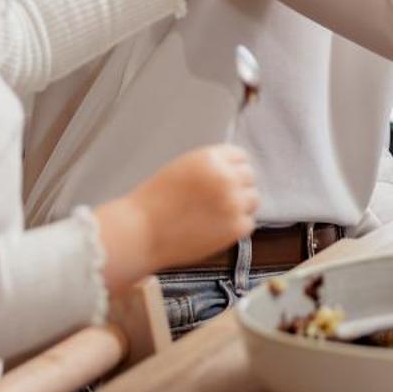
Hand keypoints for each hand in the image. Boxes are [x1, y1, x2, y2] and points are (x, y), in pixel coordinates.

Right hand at [94, 145, 258, 288]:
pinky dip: (236, 227)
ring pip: (253, 199)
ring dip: (240, 206)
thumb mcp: (182, 170)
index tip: (223, 180)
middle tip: (217, 201)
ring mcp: (234, 202)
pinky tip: (215, 229)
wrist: (139, 234)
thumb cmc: (154, 203)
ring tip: (216, 215)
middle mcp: (226, 177)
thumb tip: (236, 171)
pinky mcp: (236, 227)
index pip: (240, 156)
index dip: (231, 169)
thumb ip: (211, 167)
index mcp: (211, 158)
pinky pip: (248, 222)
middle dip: (236, 187)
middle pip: (249, 176)